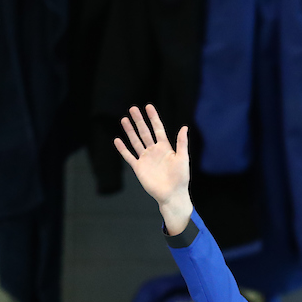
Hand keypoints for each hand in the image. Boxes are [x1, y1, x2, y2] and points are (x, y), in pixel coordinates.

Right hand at [114, 104, 191, 233]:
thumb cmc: (180, 178)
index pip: (158, 129)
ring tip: (124, 119)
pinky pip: (129, 156)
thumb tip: (184, 127)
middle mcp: (154, 151)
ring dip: (130, 131)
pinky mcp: (139, 168)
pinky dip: (123, 149)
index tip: (148, 106)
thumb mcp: (182, 158)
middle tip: (132, 108)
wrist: (172, 194)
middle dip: (139, 120)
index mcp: (165, 147)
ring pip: (135, 141)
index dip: (153, 117)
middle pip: (144, 132)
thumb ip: (181, 143)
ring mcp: (145, 159)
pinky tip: (117, 140)